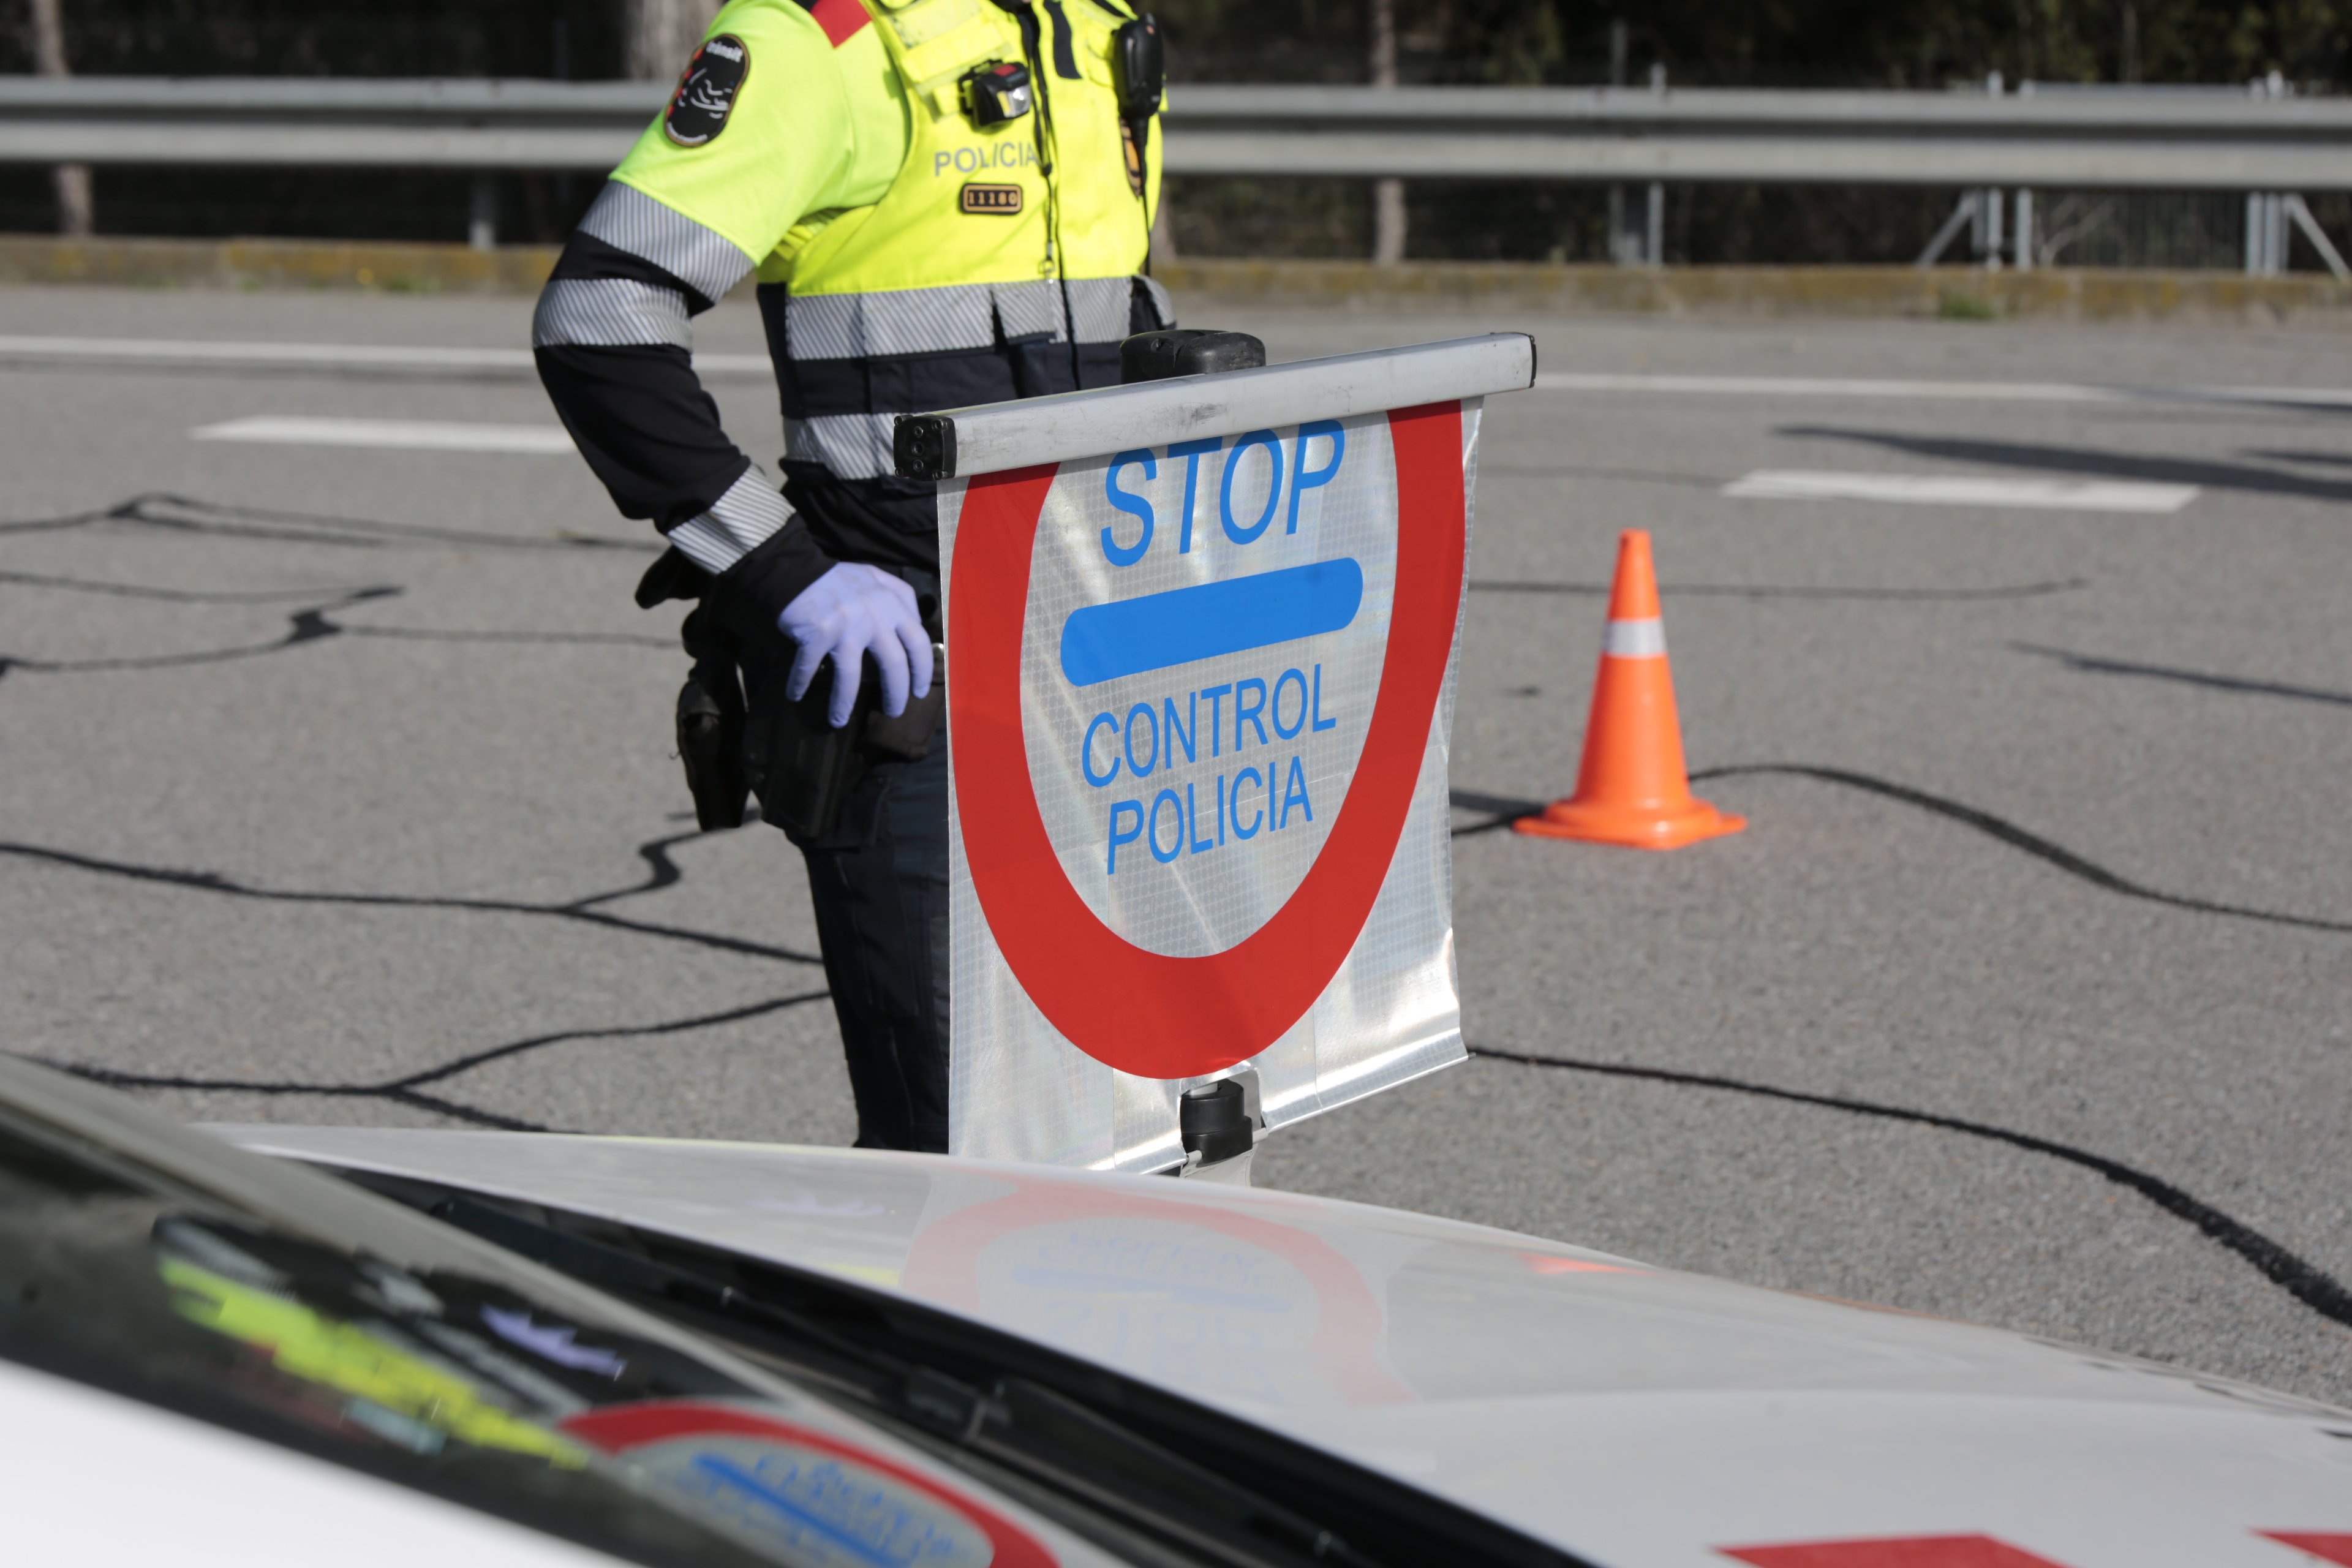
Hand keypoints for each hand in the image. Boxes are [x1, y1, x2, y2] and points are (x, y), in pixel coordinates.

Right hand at [777, 563, 933, 727]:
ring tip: (838, 720)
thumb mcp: (878, 579)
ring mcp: (844, 625)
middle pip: (893, 664)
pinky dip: (800, 683)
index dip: (922, 671)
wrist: (798, 570)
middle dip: (895, 695)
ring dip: (843, 703)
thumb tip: (918, 625)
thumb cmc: (841, 580)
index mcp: (893, 604)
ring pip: (850, 675)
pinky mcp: (817, 632)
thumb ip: (901, 597)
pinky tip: (795, 695)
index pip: (919, 642)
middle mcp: (874, 615)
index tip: (919, 692)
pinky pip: (809, 666)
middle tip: (893, 712)